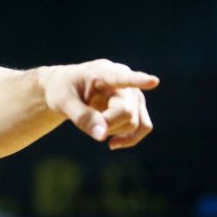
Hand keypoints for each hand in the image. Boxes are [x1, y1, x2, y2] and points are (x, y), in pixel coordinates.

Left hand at [42, 59, 158, 149]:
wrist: (67, 89)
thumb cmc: (63, 91)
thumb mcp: (63, 102)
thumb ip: (82, 117)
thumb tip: (101, 136)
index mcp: (102, 72)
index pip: (122, 77)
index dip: (138, 80)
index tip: (153, 81)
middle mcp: (124, 81)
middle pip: (126, 112)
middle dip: (106, 124)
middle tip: (84, 120)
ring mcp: (134, 94)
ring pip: (136, 123)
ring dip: (113, 131)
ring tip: (94, 123)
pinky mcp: (137, 106)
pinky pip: (144, 127)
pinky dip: (130, 139)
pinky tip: (112, 144)